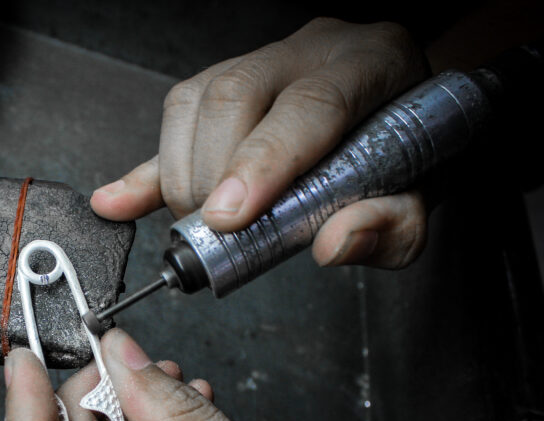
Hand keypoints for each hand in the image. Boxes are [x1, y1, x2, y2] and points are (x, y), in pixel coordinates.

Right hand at [90, 18, 429, 268]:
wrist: (402, 107)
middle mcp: (310, 51)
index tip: (228, 217)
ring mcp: (262, 60)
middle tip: (213, 234)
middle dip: (210, 174)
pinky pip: (174, 120)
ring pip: (196, 100)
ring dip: (180, 173)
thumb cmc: (410, 147)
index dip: (261, 162)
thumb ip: (392, 224)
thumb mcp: (425, 196)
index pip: (308, 106)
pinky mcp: (223, 83)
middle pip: (236, 96)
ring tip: (197, 225)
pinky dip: (145, 170)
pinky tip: (118, 202)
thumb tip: (335, 246)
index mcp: (371, 66)